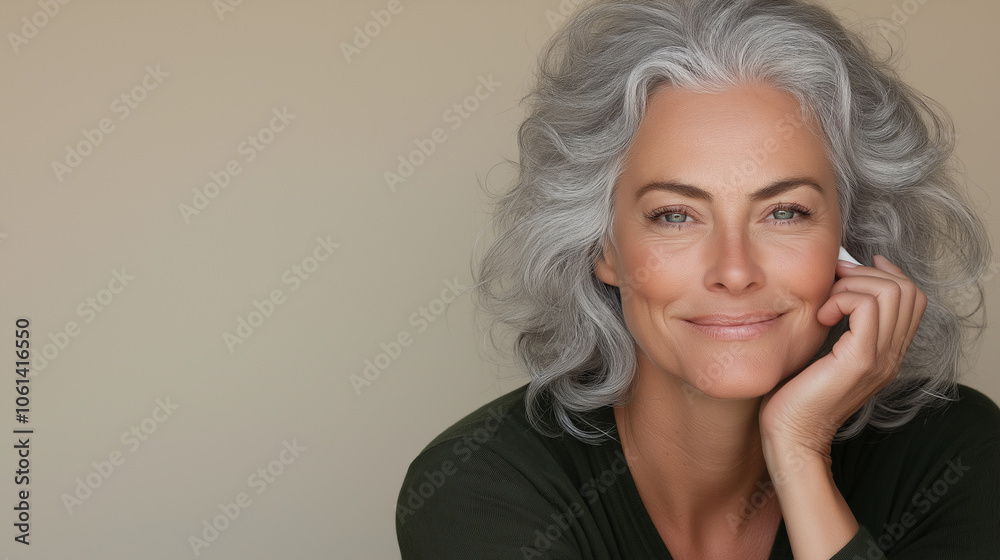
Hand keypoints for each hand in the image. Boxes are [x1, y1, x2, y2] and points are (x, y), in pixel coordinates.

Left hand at [758, 255, 927, 454]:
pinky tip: (820, 317)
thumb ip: (840, 325)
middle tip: (833, 283)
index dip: (885, 273)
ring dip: (852, 284)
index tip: (849, 270)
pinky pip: (866, 306)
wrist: (792, 436)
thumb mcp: (826, 351)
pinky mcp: (860, 360)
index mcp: (888, 352)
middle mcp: (893, 355)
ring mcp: (881, 358)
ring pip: (891, 292)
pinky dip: (840, 299)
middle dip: (866, 273)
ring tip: (825, 304)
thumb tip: (836, 283)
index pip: (913, 297)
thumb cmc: (796, 394)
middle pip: (907, 290)